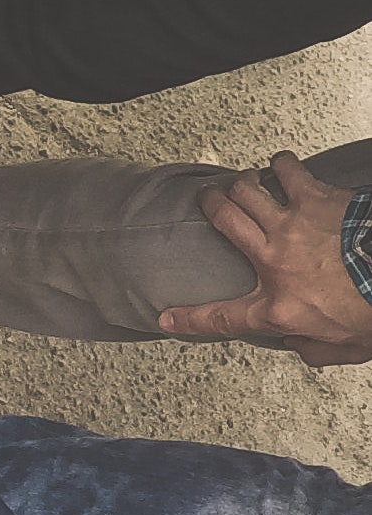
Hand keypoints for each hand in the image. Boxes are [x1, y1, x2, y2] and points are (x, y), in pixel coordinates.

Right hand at [157, 152, 371, 366]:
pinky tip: (282, 165)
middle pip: (224, 221)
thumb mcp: (344, 347)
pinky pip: (288, 171)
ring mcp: (293, 225)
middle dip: (210, 205)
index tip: (169, 318)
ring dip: (243, 183)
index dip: (189, 320)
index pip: (221, 318)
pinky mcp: (317, 199)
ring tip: (245, 182)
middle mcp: (275, 260)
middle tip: (209, 199)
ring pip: (247, 191)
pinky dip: (282, 166)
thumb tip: (301, 347)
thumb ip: (315, 349)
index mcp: (280, 305)